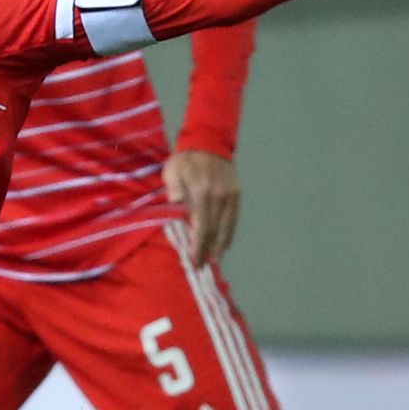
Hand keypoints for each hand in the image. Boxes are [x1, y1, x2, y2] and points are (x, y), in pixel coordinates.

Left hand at [163, 150, 240, 266]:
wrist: (208, 142)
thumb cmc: (184, 161)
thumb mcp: (171, 172)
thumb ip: (174, 189)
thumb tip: (176, 204)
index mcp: (202, 192)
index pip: (202, 226)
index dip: (198, 246)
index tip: (194, 261)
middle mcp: (220, 197)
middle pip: (215, 230)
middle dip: (208, 251)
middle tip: (201, 268)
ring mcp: (231, 196)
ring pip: (227, 227)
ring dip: (221, 246)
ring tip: (213, 260)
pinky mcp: (237, 194)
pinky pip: (234, 219)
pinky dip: (229, 233)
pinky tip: (224, 244)